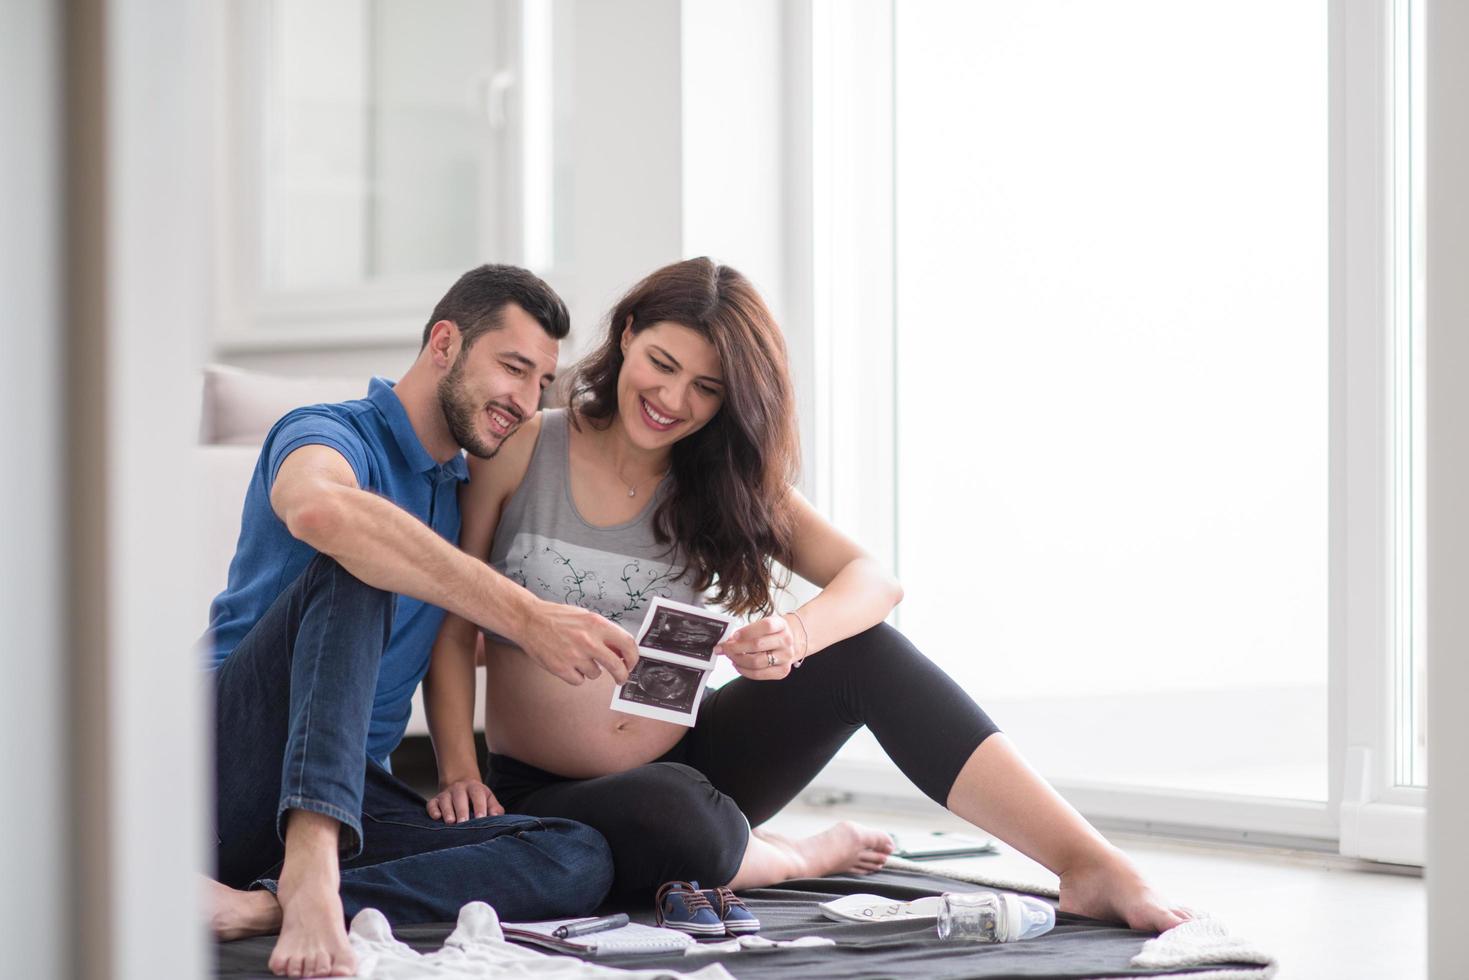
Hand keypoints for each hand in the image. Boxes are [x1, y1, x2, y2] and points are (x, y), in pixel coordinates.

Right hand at [427, 778, 503, 822]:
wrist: (460, 785)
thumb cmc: (477, 798)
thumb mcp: (488, 799)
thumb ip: (494, 808)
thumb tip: (496, 817)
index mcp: (474, 787)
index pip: (477, 795)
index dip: (479, 806)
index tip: (481, 818)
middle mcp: (459, 788)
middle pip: (460, 797)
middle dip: (462, 810)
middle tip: (464, 823)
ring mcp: (446, 794)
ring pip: (445, 801)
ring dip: (447, 811)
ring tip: (451, 822)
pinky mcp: (435, 800)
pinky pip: (432, 804)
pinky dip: (433, 810)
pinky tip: (436, 817)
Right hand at [517, 599, 638, 685]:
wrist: (529, 620)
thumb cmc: (557, 617)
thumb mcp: (585, 617)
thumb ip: (604, 633)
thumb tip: (621, 652)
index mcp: (597, 624)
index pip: (627, 643)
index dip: (633, 657)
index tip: (631, 663)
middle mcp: (588, 640)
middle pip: (616, 666)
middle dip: (621, 675)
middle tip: (621, 678)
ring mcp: (574, 656)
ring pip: (595, 674)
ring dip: (590, 670)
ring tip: (577, 657)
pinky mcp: (561, 668)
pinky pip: (579, 680)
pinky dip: (575, 675)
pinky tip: (567, 663)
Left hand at [716, 615, 800, 679]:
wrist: (791, 642)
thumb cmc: (772, 633)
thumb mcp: (762, 625)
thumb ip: (745, 632)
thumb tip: (724, 643)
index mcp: (781, 625)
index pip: (766, 626)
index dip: (747, 631)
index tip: (734, 636)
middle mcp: (786, 641)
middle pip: (757, 645)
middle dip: (736, 647)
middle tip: (725, 648)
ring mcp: (785, 657)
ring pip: (756, 662)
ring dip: (738, 660)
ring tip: (730, 656)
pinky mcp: (782, 671)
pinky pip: (759, 674)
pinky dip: (744, 671)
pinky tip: (738, 665)